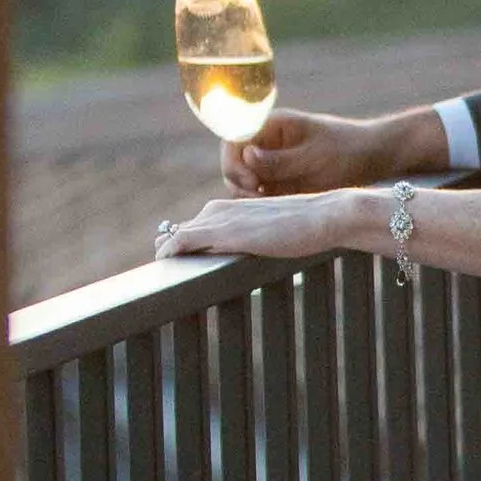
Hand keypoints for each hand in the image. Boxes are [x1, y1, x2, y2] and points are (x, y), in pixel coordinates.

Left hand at [157, 191, 355, 264]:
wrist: (323, 216)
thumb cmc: (307, 226)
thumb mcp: (273, 230)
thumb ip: (255, 239)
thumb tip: (253, 254)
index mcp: (228, 207)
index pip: (193, 228)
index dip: (181, 246)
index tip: (176, 262)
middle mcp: (217, 209)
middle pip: (180, 232)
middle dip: (169, 250)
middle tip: (161, 272)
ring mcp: (219, 220)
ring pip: (176, 236)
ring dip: (166, 252)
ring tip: (157, 273)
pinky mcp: (223, 233)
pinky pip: (182, 240)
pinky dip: (169, 251)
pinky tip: (163, 263)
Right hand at [220, 103, 448, 194]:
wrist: (375, 158)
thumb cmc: (349, 151)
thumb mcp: (316, 157)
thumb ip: (281, 160)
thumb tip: (247, 156)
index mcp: (271, 125)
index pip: (233, 138)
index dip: (233, 160)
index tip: (251, 181)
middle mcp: (265, 142)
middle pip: (232, 162)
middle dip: (238, 181)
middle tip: (259, 197)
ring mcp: (271, 163)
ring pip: (241, 181)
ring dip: (246, 195)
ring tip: (267, 205)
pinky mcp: (279, 182)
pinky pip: (258, 194)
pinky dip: (259, 203)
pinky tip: (274, 211)